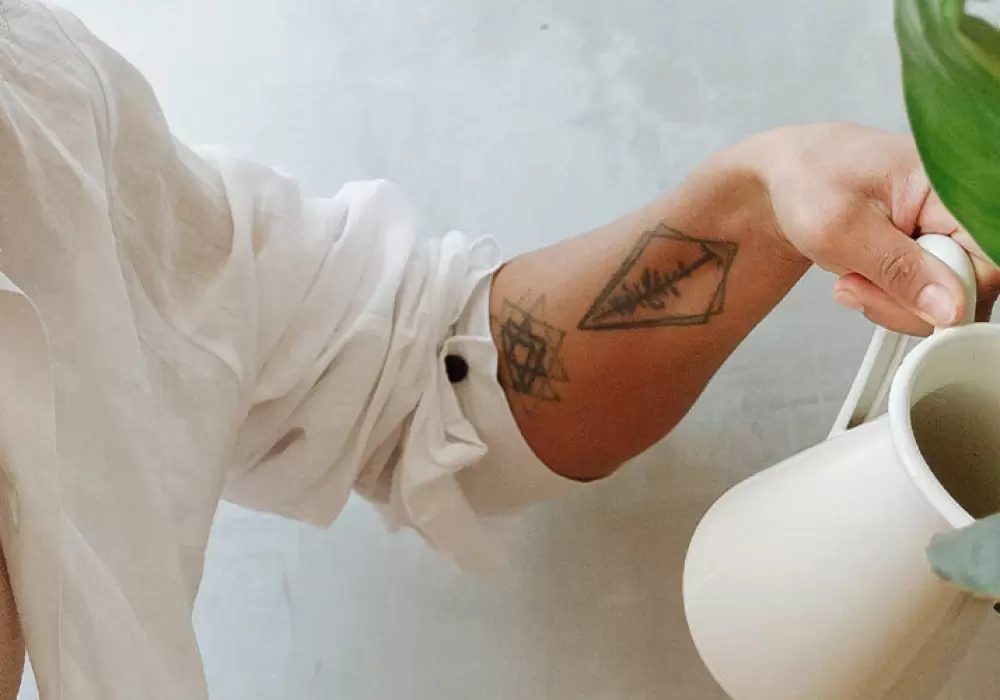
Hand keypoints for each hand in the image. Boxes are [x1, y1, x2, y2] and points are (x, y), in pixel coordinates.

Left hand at [740, 122, 999, 333]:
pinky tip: (862, 277)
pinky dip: (889, 298)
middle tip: (852, 285)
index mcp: (952, 187)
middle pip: (969, 286)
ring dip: (890, 302)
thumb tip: (951, 309)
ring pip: (945, 300)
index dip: (947, 295)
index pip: (989, 262)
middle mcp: (961, 208)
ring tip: (851, 275)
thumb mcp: (840, 229)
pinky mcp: (932, 251)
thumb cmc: (810, 181)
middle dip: (905, 302)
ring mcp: (948, 231)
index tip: (894, 299)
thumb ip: (897, 269)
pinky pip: (926, 297)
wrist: (790, 176)